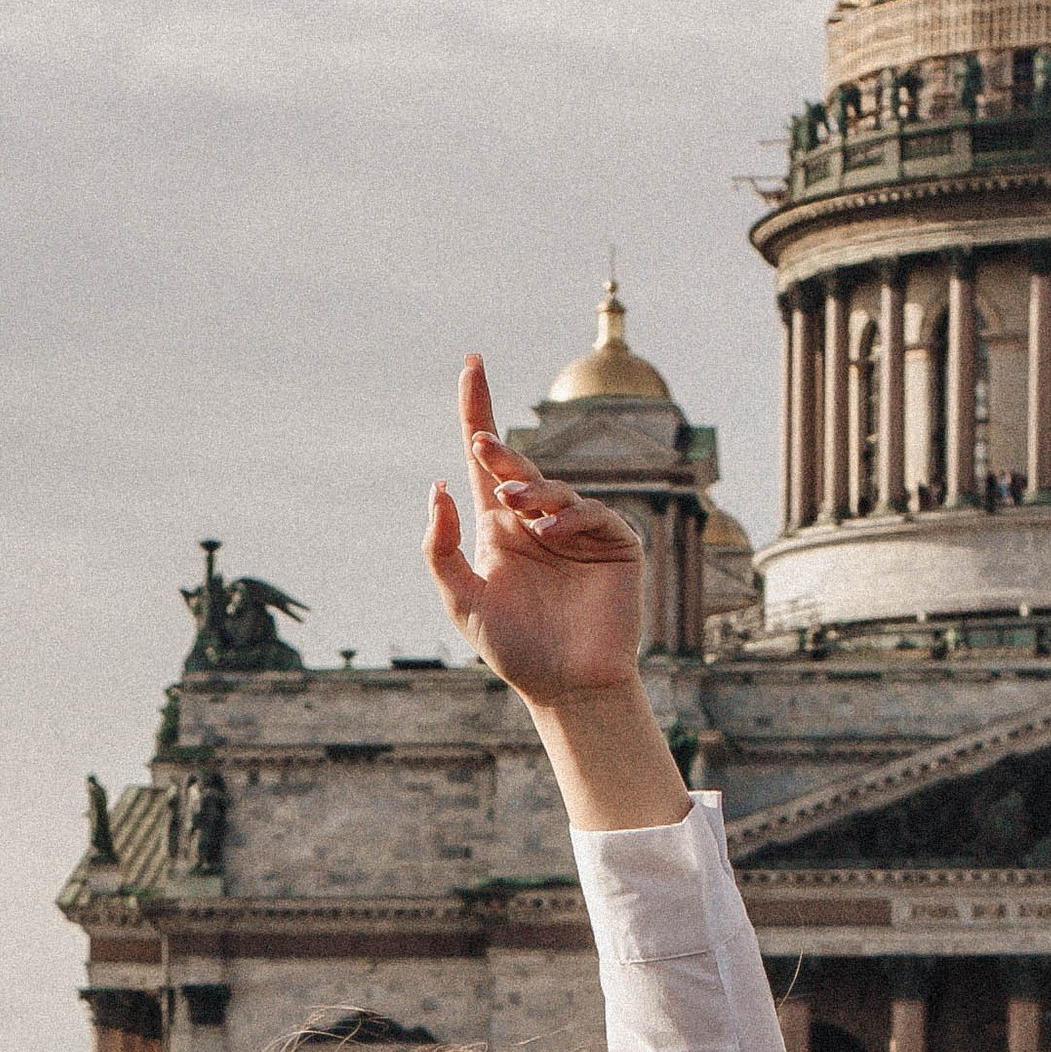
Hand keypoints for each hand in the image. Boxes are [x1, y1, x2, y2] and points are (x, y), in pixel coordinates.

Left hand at [424, 356, 647, 706]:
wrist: (567, 687)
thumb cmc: (515, 649)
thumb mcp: (463, 600)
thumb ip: (442, 548)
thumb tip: (437, 487)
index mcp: (501, 529)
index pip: (485, 463)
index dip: (477, 413)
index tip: (471, 364)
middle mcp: (538, 522)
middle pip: (518, 467)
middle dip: (500, 451)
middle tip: (482, 446)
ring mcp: (577, 530)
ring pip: (554, 488)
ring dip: (532, 489)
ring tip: (513, 505)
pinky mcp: (613, 543)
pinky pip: (592, 513)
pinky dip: (569, 515)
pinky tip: (549, 531)